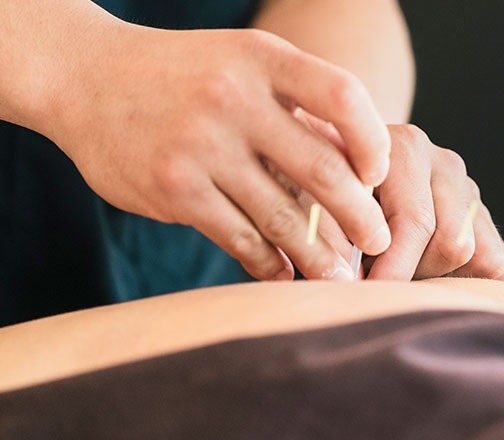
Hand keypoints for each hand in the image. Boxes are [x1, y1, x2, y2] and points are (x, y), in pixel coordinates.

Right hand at [39, 22, 392, 280]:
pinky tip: (285, 275)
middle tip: (380, 242)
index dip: (371, 142)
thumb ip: (298, 108)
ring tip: (341, 277)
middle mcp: (234, 98)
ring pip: (282, 215)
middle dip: (360, 216)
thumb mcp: (244, 66)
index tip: (378, 175)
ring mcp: (201, 145)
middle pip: (322, 168)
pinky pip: (239, 237)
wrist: (84, 77)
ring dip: (319, 254)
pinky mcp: (173, 188)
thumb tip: (364, 170)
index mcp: (264, 59)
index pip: (343, 97)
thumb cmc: (188, 77)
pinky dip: (268, 262)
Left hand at [293, 114, 503, 280]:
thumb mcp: (313, 204)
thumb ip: (327, 231)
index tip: (369, 295)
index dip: (393, 268)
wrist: (346, 182)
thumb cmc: (324, 197)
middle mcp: (446, 163)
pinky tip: (424, 274)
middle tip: (376, 286)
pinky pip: (494, 263)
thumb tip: (345, 277)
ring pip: (472, 255)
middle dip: (413, 273)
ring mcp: (471, 190)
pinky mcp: (486, 218)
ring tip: (394, 273)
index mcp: (406, 149)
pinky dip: (464, 281)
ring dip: (433, 276)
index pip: (416, 221)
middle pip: (452, 243)